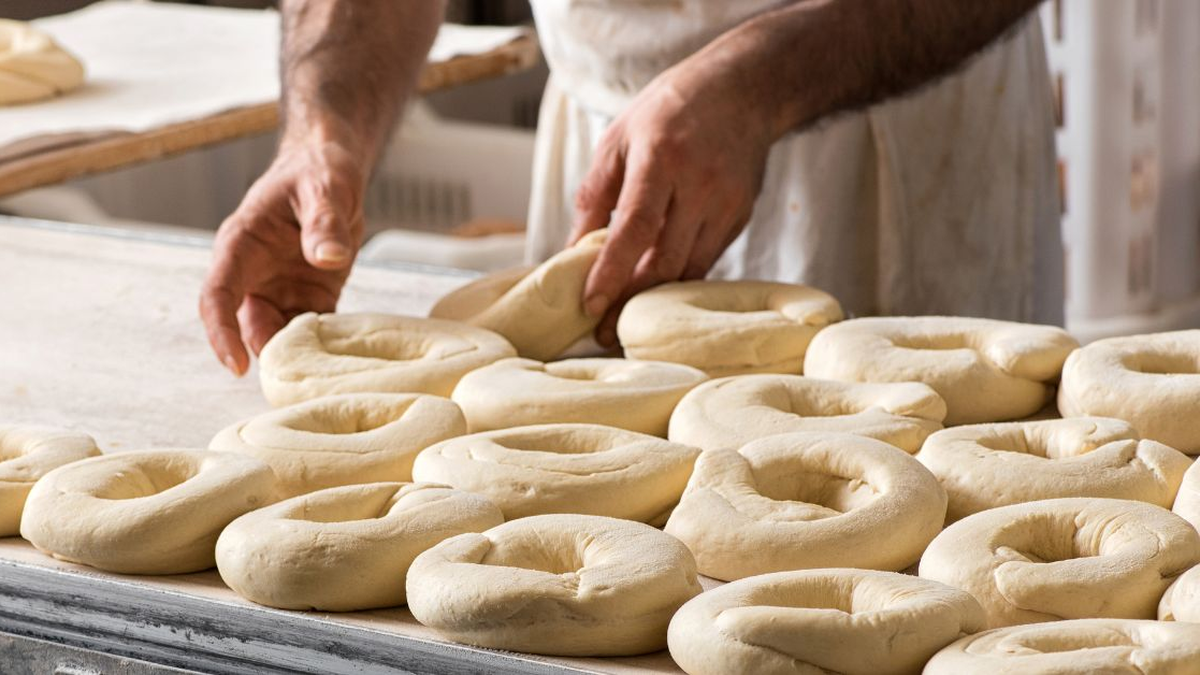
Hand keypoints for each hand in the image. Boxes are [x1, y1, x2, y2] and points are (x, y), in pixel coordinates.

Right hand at [199, 140, 365, 375]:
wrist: (331, 169)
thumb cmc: (317, 171)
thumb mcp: (325, 188)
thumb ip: (324, 222)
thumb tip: (328, 257)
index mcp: (242, 244)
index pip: (218, 294)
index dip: (221, 332)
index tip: (237, 365)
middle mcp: (253, 272)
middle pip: (245, 324)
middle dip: (265, 354)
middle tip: (296, 381)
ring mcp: (280, 287)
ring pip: (276, 333)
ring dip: (296, 354)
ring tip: (323, 374)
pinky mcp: (309, 296)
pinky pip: (310, 330)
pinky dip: (322, 346)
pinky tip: (342, 359)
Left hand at [569, 54, 776, 345]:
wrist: (742, 90)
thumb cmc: (669, 111)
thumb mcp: (618, 138)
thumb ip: (594, 195)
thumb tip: (573, 252)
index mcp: (662, 158)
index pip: (635, 227)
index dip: (612, 271)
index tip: (590, 304)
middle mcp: (700, 184)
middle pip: (665, 261)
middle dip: (630, 303)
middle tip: (602, 333)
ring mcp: (726, 204)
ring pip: (689, 270)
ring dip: (655, 301)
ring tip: (623, 322)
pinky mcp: (740, 218)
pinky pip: (705, 261)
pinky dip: (678, 280)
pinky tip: (655, 292)